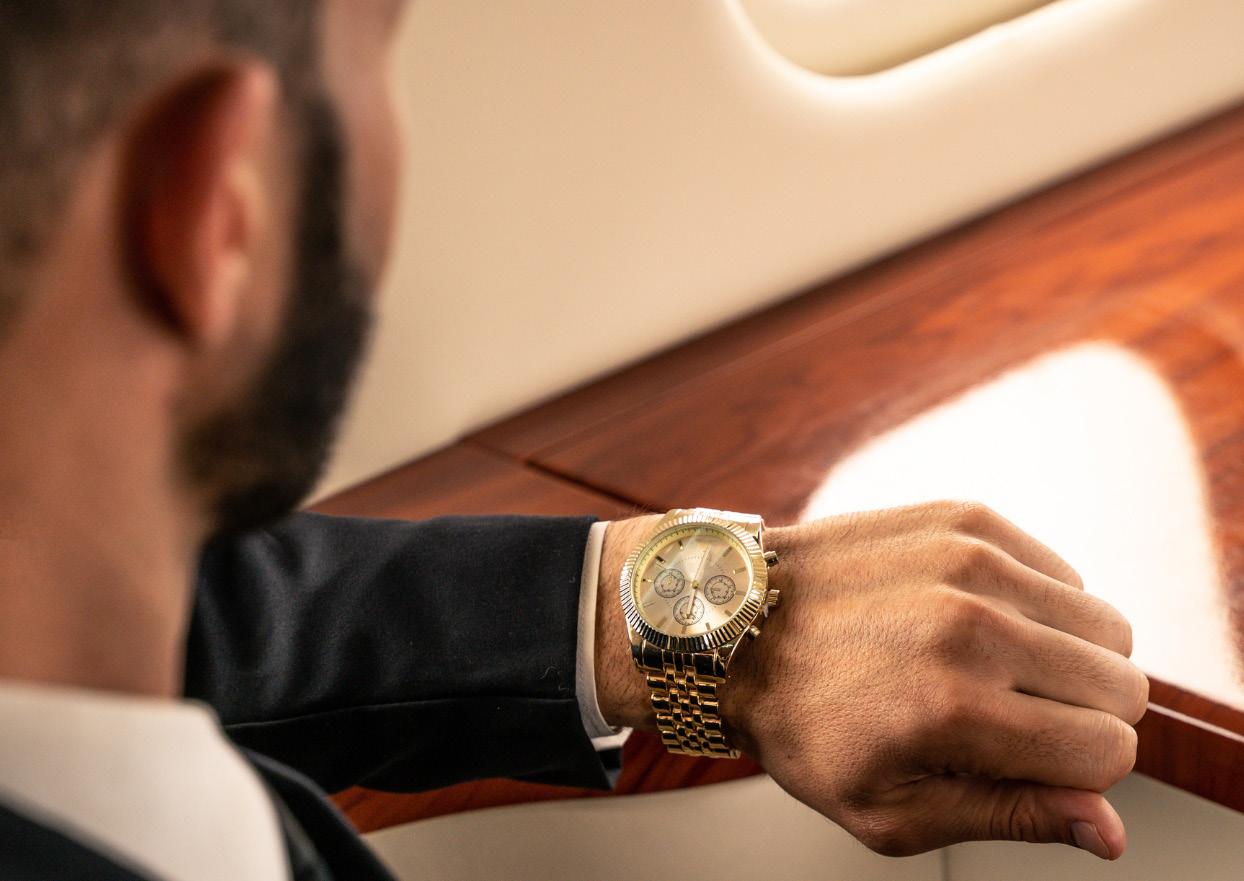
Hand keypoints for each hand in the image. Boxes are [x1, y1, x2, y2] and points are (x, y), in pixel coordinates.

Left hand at [722, 502, 1145, 858]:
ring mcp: (969, 560)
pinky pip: (1064, 574)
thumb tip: (1108, 829)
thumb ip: (1010, 817)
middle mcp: (971, 624)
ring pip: (1106, 627)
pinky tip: (976, 621)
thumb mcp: (889, 810)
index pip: (1109, 752)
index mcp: (954, 708)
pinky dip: (1039, 606)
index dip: (1077, 774)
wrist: (736, 625)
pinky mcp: (965, 519)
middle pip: (1123, 685)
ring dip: (1067, 660)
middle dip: (1083, 717)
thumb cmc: (803, 723)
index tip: (1026, 764)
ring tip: (993, 670)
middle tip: (1010, 720)